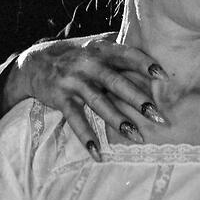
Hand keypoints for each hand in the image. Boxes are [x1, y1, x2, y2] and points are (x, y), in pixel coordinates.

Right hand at [3, 32, 168, 159]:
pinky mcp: (60, 98)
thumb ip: (120, 50)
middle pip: (116, 82)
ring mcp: (73, 81)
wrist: (35, 62)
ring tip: (137, 137)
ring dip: (118, 121)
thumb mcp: (97, 46)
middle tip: (158, 116)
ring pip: (99, 103)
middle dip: (138, 100)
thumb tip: (154, 50)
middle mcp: (88, 63)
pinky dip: (86, 137)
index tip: (163, 77)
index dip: (145, 64)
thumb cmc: (78, 56)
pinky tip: (98, 153)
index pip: (126, 54)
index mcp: (101, 50)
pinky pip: (75, 119)